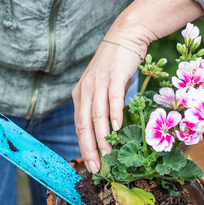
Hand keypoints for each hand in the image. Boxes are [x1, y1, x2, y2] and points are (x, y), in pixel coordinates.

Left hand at [72, 35, 144, 173]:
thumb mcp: (101, 88)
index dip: (84, 146)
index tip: (91, 164)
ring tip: (108, 153)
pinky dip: (115, 114)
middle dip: (89, 148)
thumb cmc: (114, 66)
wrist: (124, 37)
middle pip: (84, 124)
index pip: (79, 126)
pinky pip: (113, 99)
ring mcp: (99, 83)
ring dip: (102, 137)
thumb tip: (105, 131)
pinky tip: (117, 128)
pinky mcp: (114, 77)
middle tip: (95, 167)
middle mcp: (85, 90)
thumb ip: (100, 107)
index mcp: (80, 95)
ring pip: (97, 115)